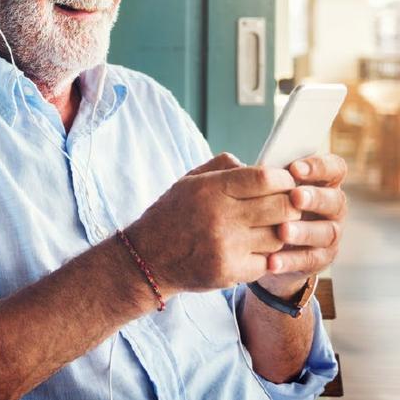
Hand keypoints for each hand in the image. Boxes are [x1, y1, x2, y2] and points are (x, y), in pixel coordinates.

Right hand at [125, 153, 301, 293]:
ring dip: (279, 232)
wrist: (146, 259)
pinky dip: (266, 256)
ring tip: (266, 228)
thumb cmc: (171, 215)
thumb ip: (223, 167)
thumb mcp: (188, 182)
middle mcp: (219, 217)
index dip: (283, 179)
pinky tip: (253, 249)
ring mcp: (226, 247)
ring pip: (279, 236)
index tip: (284, 183)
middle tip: (284, 206)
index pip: (265, 179)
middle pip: (282, 207)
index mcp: (209, 189)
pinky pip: (268, 262)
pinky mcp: (229, 272)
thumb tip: (259, 164)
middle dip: (289, 205)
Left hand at [257, 154, 347, 296]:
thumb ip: (253, 174)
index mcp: (321, 182)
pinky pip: (311, 260)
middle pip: (335, 200)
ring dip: (304, 231)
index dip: (319, 167)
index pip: (333, 168)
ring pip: (326, 232)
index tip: (294, 168)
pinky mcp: (321, 258)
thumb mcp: (258, 187)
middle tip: (294, 197)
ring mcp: (329, 233)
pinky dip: (291, 260)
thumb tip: (234, 162)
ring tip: (282, 231)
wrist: (262, 244)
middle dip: (315, 197)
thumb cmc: (262, 203)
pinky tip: (272, 261)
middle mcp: (331, 207)